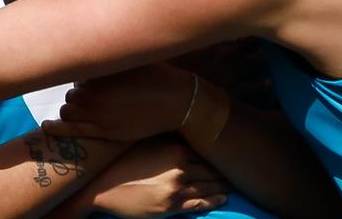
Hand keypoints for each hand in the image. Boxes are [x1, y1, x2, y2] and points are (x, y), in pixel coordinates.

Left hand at [42, 64, 194, 140]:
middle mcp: (95, 91)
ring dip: (73, 108)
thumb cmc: (156, 75)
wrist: (177, 101)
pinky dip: (56, 128)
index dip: (85, 76)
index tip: (92, 77)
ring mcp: (98, 113)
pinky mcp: (103, 131)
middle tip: (97, 94)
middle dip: (79, 93)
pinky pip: (71, 129)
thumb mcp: (133, 57)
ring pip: (68, 109)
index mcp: (100, 71)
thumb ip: (111, 51)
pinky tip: (47, 126)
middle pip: (71, 92)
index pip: (76, 71)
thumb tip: (90, 33)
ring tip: (89, 107)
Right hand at [89, 136, 227, 217]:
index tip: (230, 149)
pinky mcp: (171, 207)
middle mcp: (179, 167)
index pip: (205, 151)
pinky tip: (222, 199)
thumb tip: (186, 134)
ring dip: (223, 186)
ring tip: (235, 184)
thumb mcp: (146, 143)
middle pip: (210, 170)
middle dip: (224, 171)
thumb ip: (168, 141)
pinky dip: (213, 202)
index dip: (218, 152)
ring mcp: (176, 189)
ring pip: (208, 187)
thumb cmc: (122, 161)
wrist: (101, 186)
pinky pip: (199, 205)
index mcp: (174, 148)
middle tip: (240, 168)